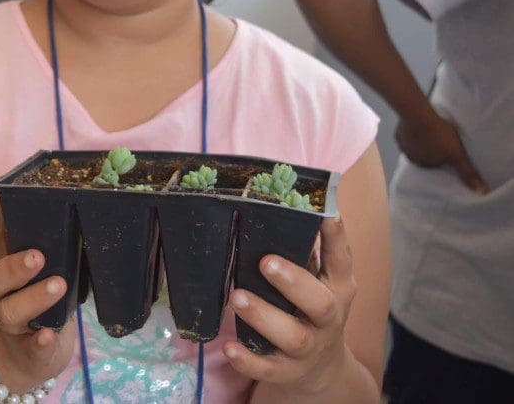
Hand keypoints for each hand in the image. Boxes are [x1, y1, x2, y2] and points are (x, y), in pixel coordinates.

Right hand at [0, 204, 75, 391]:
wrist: (26, 361)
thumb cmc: (43, 304)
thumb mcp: (43, 275)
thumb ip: (55, 250)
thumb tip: (87, 208)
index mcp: (9, 269)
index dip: (0, 223)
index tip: (11, 206)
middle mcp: (4, 295)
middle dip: (14, 265)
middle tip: (38, 256)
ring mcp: (14, 326)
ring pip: (10, 311)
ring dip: (33, 297)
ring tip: (58, 285)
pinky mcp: (29, 352)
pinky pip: (31, 348)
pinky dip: (40, 342)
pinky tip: (49, 336)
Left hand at [223, 217, 355, 396]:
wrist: (321, 369)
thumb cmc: (310, 305)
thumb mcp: (318, 278)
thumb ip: (304, 248)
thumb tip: (278, 200)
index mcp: (338, 286)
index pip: (341, 259)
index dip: (336, 237)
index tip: (326, 213)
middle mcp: (329, 317)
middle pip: (319, 302)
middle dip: (293, 282)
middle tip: (265, 262)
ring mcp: (309, 347)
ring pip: (292, 335)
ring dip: (263, 316)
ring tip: (237, 296)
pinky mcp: (287, 370)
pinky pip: (268, 368)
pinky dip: (248, 359)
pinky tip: (229, 346)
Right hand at [394, 111, 487, 193]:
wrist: (419, 116)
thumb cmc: (439, 136)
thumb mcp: (458, 155)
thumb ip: (467, 173)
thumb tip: (481, 192)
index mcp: (423, 165)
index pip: (433, 165)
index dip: (440, 158)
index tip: (446, 150)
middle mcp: (410, 158)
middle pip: (422, 156)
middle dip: (429, 150)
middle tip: (438, 140)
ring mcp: (402, 146)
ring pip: (413, 146)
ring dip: (420, 141)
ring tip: (429, 132)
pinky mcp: (397, 133)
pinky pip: (405, 135)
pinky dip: (411, 131)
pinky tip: (418, 125)